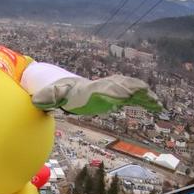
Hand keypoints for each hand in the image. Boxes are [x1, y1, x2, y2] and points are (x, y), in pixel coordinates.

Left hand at [31, 75, 161, 114]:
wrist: (69, 89)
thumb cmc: (62, 92)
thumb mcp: (54, 94)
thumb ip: (47, 96)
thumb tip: (36, 101)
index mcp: (94, 88)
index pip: (108, 88)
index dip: (119, 90)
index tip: (130, 93)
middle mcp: (106, 88)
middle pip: (124, 87)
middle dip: (137, 91)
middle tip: (151, 99)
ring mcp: (113, 92)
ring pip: (132, 91)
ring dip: (145, 97)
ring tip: (158, 105)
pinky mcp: (116, 98)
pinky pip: (133, 98)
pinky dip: (145, 101)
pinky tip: (156, 107)